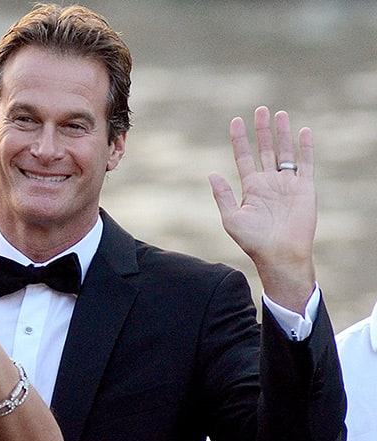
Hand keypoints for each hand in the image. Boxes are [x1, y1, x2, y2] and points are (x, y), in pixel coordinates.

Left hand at [209, 105, 316, 310]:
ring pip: (284, 152)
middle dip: (262, 130)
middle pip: (265, 149)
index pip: (243, 157)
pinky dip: (305, 148)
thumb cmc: (254, 241)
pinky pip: (305, 163)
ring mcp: (287, 184)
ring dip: (282, 133)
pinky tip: (303, 131)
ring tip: (279, 113)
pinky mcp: (304, 188)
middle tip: (260, 109)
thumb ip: (222, 195)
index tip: (235, 121)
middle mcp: (268, 182)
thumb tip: (211, 173)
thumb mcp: (232, 218)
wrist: (280, 254)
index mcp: (250, 187)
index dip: (240, 139)